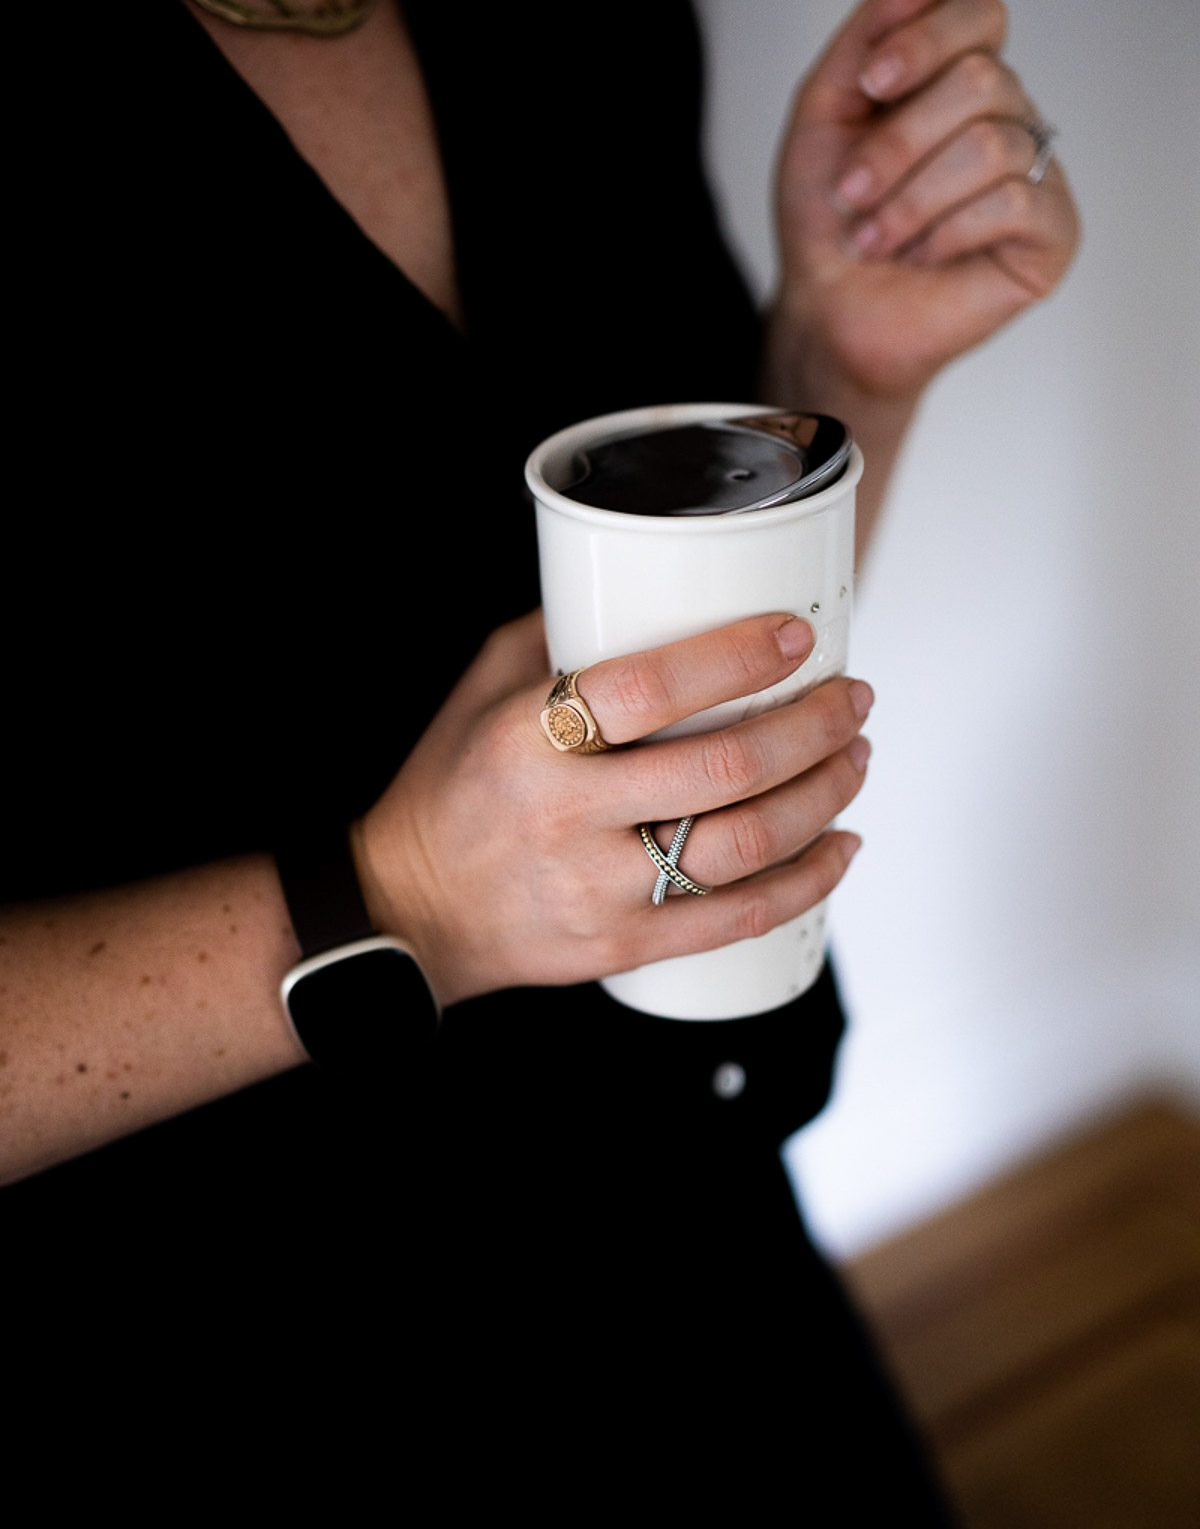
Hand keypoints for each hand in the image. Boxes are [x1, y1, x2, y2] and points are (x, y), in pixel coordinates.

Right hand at [353, 611, 871, 1006]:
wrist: (407, 908)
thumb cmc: (452, 786)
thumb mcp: (482, 690)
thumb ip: (559, 636)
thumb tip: (650, 582)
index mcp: (527, 738)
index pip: (647, 689)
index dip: (735, 657)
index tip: (794, 636)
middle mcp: (565, 815)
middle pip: (722, 770)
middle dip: (812, 728)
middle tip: (852, 699)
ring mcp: (596, 889)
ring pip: (744, 846)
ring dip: (823, 797)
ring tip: (854, 759)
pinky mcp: (621, 946)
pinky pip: (736, 919)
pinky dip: (806, 882)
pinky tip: (841, 848)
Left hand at [771, 0, 1078, 398]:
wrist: (827, 310)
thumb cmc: (827, 218)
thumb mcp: (824, 111)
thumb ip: (869, 33)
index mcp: (957, 77)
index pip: (979, 12)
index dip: (926, 38)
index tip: (870, 82)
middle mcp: (1005, 115)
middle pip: (983, 78)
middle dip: (899, 141)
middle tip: (853, 192)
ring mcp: (1035, 172)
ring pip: (992, 144)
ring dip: (911, 197)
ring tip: (874, 238)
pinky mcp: (1051, 233)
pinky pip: (1014, 201)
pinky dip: (947, 231)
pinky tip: (922, 255)